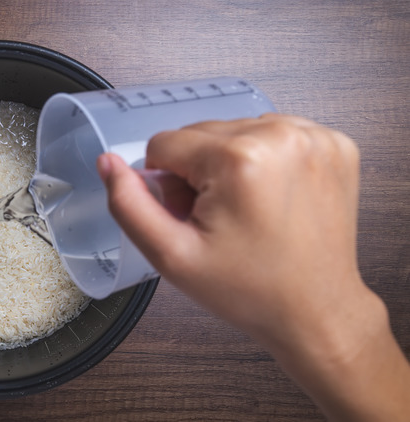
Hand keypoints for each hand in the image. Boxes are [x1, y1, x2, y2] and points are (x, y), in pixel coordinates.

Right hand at [97, 114, 408, 420]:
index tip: (193, 217)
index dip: (167, 185)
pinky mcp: (333, 143)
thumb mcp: (171, 256)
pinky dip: (263, 160)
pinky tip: (270, 197)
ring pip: (233, 130)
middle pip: (199, 133)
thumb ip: (129, 205)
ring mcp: (313, 137)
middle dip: (196, 173)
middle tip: (218, 218)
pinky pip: (271, 134)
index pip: (163, 144)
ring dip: (228, 163)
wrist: (315, 310)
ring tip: (246, 209)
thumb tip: (107, 163)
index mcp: (239, 159)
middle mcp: (280, 136)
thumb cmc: (251, 290)